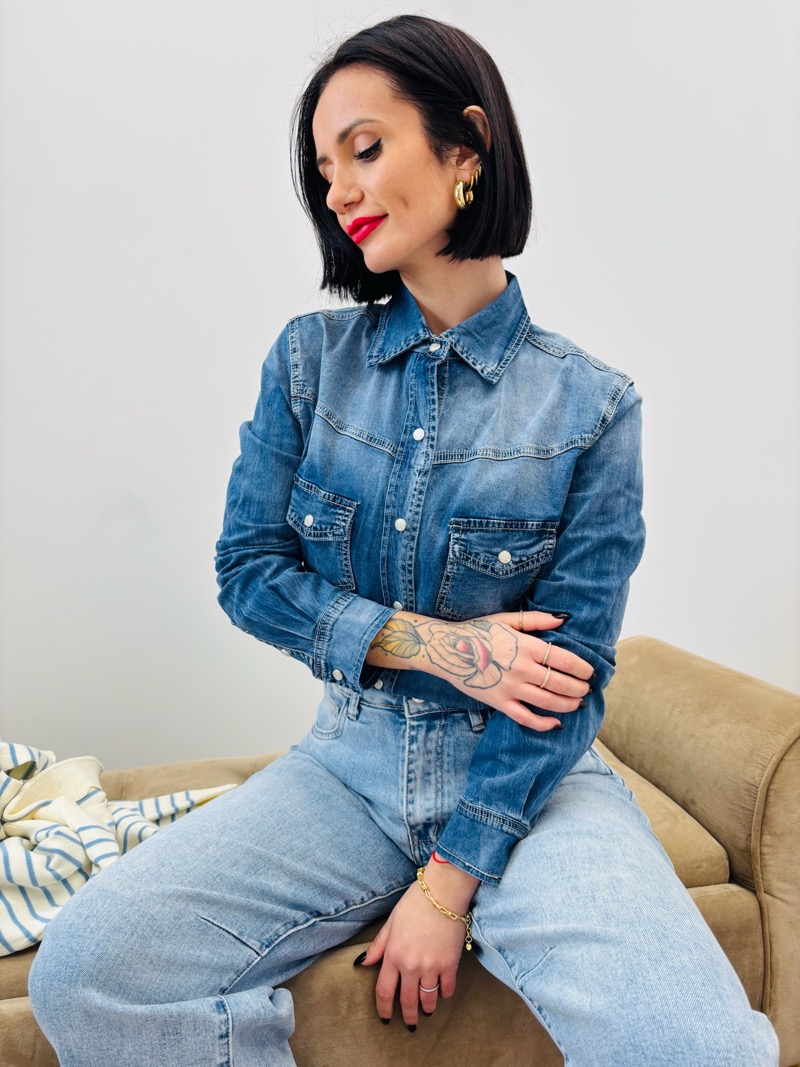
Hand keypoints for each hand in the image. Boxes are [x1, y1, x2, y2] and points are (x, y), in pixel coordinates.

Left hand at [356, 862, 477, 1027]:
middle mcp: (411, 966)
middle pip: (407, 1001)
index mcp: (393, 955)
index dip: (384, 1009)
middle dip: (407, 1017)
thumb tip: (362, 963)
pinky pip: (447, 988)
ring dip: (427, 1008)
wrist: (442, 893)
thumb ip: (378, 946)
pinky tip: (442, 992)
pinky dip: (444, 994)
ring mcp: (432, 966)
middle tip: (409, 1024)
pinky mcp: (450, 964)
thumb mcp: (391, 923)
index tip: (385, 1018)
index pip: (384, 991)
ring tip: (427, 1011)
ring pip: (428, 999)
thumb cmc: (414, 903)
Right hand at [434, 610, 592, 730]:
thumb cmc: (478, 631)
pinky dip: (544, 724)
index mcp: (526, 646)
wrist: (448, 650)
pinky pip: (527, 718)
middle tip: (586, 689)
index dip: (583, 669)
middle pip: (561, 683)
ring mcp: (511, 688)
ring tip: (578, 703)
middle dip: (580, 688)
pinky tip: (556, 723)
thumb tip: (563, 619)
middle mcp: (522, 668)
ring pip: (549, 702)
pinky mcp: (500, 703)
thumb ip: (536, 620)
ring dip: (569, 704)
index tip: (590, 673)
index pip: (565, 660)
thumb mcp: (507, 619)